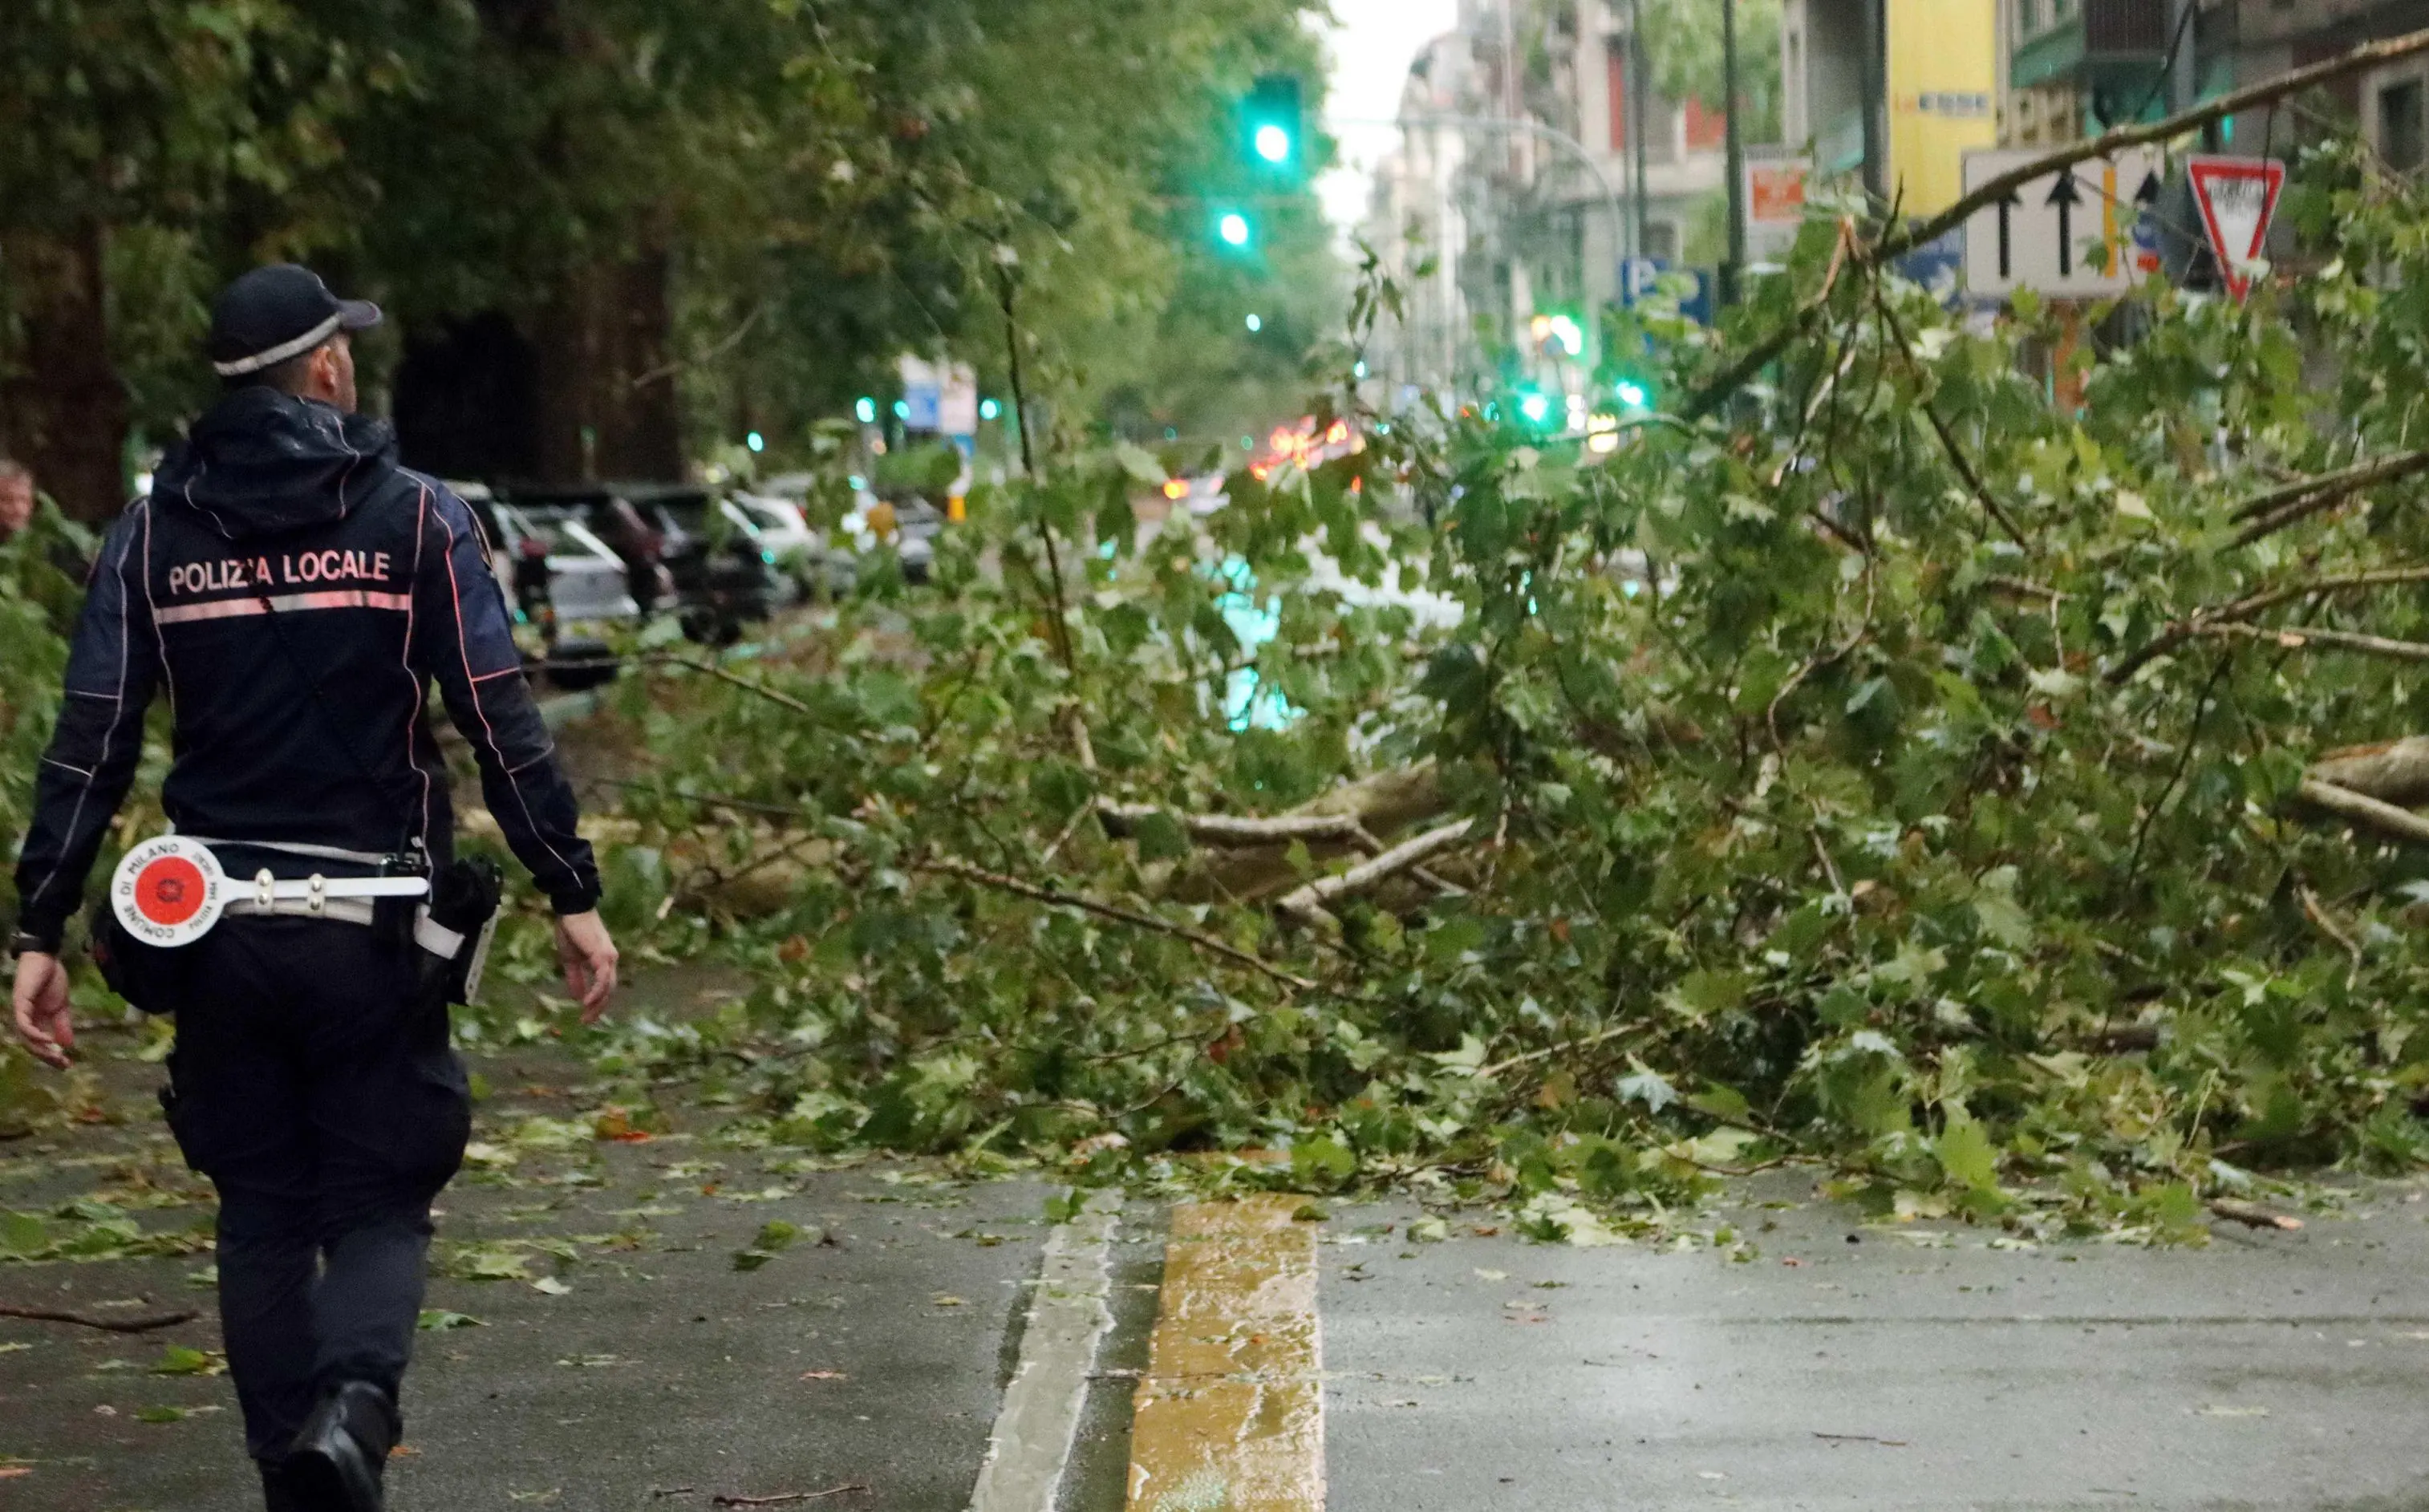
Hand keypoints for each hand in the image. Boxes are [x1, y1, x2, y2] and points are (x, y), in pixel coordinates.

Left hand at [12, 953, 73, 1068]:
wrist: (46, 957)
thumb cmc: (52, 979)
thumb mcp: (61, 1006)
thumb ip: (63, 1025)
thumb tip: (68, 1044)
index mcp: (35, 1020)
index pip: (40, 1043)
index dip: (52, 1055)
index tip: (67, 1065)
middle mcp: (24, 1019)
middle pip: (31, 1045)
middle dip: (47, 1057)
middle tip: (63, 1065)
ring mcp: (21, 1012)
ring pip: (26, 1038)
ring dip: (41, 1049)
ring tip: (56, 1056)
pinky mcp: (20, 1003)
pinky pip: (24, 1024)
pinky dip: (35, 1034)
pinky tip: (48, 1040)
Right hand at [555, 911, 618, 1022]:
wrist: (571, 911)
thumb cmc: (571, 932)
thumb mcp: (570, 960)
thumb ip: (575, 978)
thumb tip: (577, 997)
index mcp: (604, 961)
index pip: (605, 986)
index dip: (597, 1002)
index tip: (586, 1016)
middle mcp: (611, 960)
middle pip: (610, 990)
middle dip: (599, 1007)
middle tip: (587, 1021)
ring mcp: (608, 957)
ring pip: (608, 986)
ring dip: (598, 1003)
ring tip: (586, 1016)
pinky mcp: (602, 955)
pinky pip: (603, 978)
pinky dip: (596, 991)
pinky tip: (586, 1002)